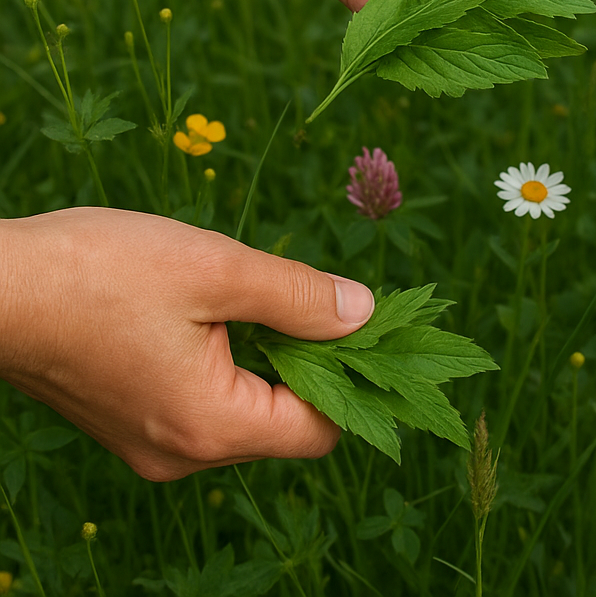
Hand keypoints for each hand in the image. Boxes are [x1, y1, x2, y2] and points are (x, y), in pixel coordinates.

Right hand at [0, 207, 373, 480]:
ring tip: (271, 297)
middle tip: (326, 301)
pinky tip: (222, 311)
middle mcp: (181, 453)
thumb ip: (298, 297)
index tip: (370, 327)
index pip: (320, 431)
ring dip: (270, 357)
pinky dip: (229, 361)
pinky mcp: (129, 418)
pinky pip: (204, 400)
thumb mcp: (216, 269)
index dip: (355, 379)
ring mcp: (150, 441)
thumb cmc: (98, 272)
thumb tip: (364, 314)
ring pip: (245, 408)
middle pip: (284, 422)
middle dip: (314, 363)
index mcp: (211, 427)